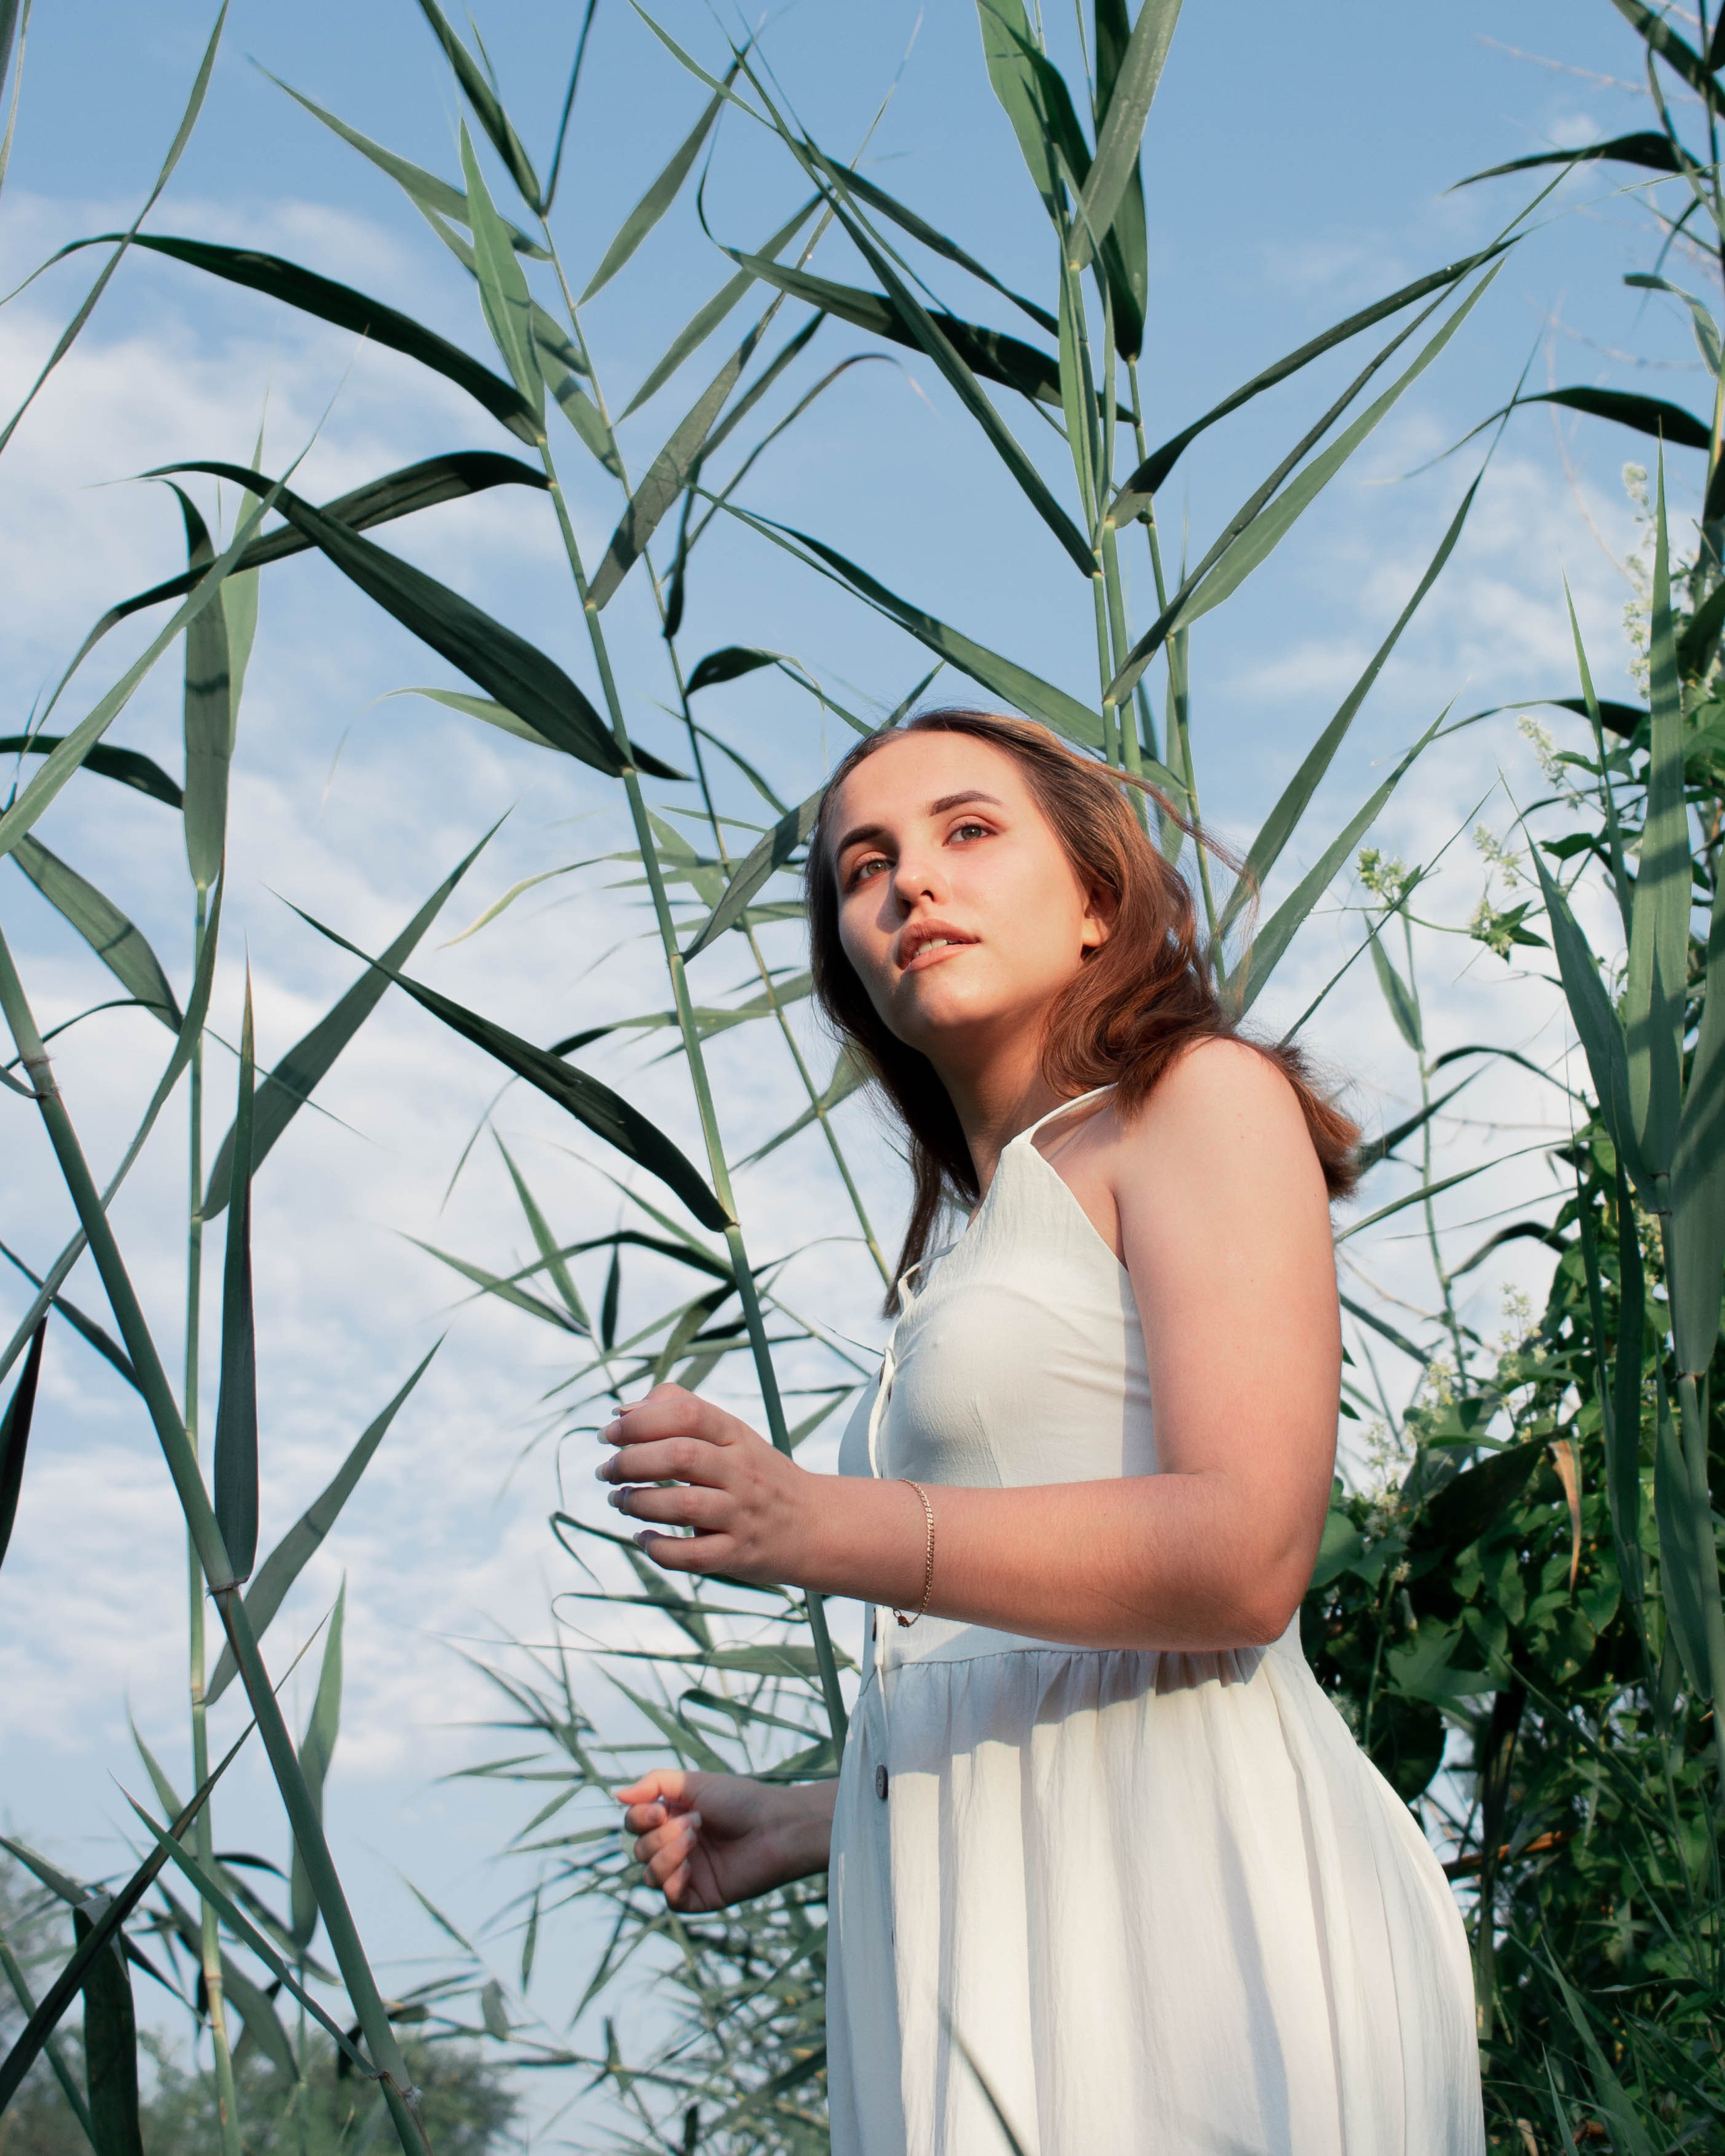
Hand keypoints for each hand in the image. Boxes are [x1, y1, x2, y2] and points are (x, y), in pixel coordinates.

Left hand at [597, 1382, 814, 1584]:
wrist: (815, 1526)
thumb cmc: (757, 1474)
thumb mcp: (732, 1433)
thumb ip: (681, 1409)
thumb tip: (623, 1411)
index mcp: (737, 1435)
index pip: (687, 1413)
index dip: (640, 1420)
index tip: (609, 1434)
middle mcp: (742, 1472)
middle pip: (680, 1457)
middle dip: (630, 1463)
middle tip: (606, 1471)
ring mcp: (742, 1515)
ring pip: (683, 1506)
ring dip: (637, 1503)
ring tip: (619, 1501)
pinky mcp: (738, 1554)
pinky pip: (692, 1555)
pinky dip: (659, 1548)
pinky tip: (643, 1538)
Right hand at [615, 1769, 834, 1910]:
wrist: (777, 1826)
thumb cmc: (740, 1800)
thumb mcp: (693, 1782)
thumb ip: (654, 1783)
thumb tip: (616, 1795)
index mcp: (671, 1818)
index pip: (633, 1824)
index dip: (638, 1818)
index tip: (661, 1808)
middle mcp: (675, 1846)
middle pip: (638, 1850)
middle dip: (660, 1835)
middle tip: (695, 1822)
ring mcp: (687, 1873)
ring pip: (649, 1875)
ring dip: (666, 1855)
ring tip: (696, 1838)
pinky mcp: (700, 1897)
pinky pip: (670, 1899)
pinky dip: (672, 1882)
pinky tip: (688, 1868)